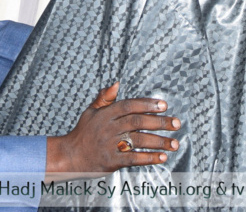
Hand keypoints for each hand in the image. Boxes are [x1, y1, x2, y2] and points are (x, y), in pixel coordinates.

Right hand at [44, 82, 179, 180]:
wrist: (69, 156)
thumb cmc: (83, 133)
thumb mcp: (91, 112)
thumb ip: (104, 98)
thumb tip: (117, 83)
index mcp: (105, 114)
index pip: (129, 106)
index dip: (147, 104)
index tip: (164, 105)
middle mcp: (108, 128)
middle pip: (137, 122)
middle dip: (160, 122)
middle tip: (176, 123)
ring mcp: (109, 145)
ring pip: (138, 141)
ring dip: (159, 142)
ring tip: (175, 143)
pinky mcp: (111, 161)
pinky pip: (133, 159)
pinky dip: (149, 158)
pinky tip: (162, 157)